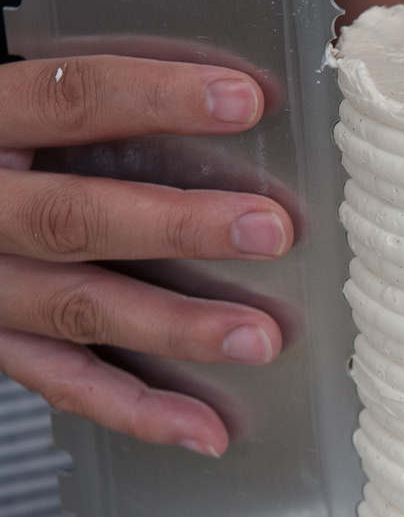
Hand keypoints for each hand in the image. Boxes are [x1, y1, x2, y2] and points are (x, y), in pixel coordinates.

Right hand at [0, 55, 293, 455]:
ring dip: (173, 328)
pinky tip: (202, 425)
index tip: (244, 101)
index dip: (157, 97)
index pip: (69, 100)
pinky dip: (137, 410)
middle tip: (267, 230)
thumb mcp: (14, 106)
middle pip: (73, 217)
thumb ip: (90, 102)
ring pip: (75, 309)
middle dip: (177, 227)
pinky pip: (63, 383)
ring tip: (253, 337)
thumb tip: (232, 91)